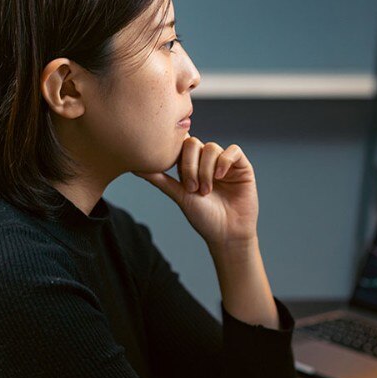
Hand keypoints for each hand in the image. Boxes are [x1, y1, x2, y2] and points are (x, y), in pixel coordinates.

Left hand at [135, 136, 257, 247]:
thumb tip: (133, 167)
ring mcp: (225, 163)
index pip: (181, 145)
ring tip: (206, 190)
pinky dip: (224, 162)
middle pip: (193, 143)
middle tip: (191, 188)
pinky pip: (233, 151)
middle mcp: (208, 161)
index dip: (177, 152)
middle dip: (189, 166)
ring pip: (212, 147)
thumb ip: (159, 179)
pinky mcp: (242, 166)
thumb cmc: (203, 218)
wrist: (227, 234)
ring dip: (205, 170)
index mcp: (192, 165)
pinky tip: (220, 177)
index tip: (174, 170)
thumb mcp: (178, 195)